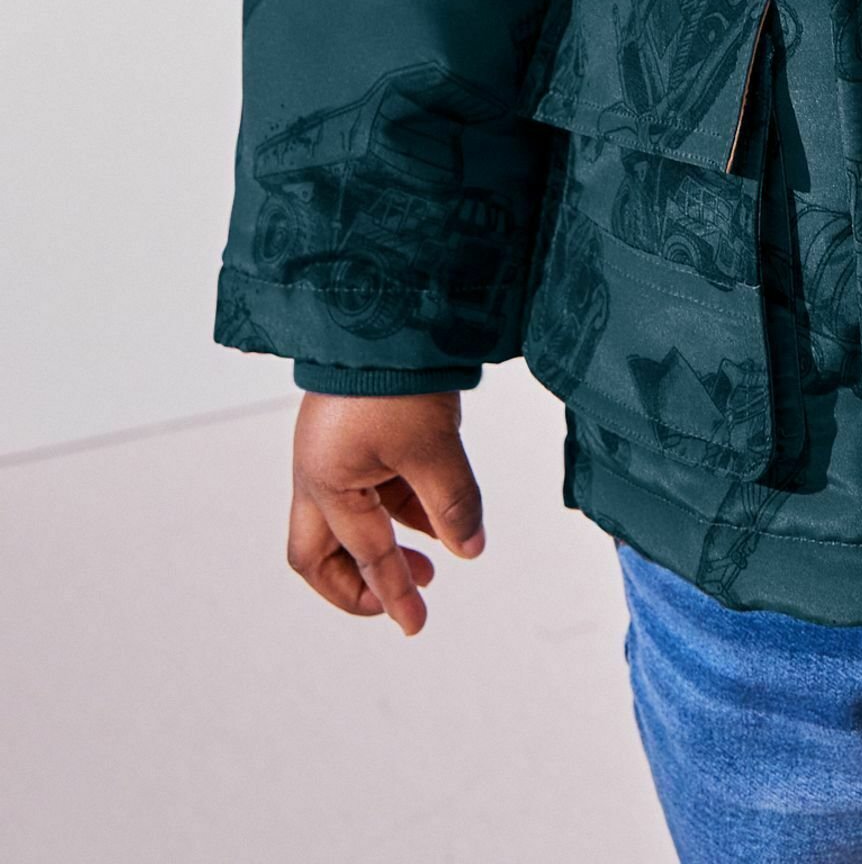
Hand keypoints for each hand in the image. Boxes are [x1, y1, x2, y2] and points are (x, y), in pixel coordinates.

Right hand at [289, 390, 486, 635]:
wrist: (382, 307)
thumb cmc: (395, 377)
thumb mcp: (432, 446)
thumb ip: (452, 503)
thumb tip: (471, 550)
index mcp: (325, 483)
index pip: (367, 554)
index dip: (394, 595)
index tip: (416, 625)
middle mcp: (318, 473)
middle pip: (319, 553)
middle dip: (356, 584)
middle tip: (397, 601)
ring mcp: (333, 452)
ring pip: (351, 521)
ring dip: (388, 545)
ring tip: (434, 565)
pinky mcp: (354, 432)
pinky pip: (373, 488)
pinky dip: (402, 509)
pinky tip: (439, 519)